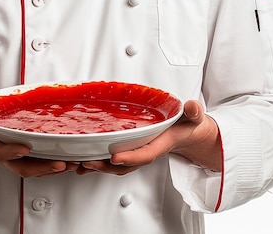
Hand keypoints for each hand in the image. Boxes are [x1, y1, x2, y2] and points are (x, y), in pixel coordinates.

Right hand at [0, 101, 81, 177]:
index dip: (11, 151)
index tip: (24, 148)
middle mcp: (1, 154)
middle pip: (22, 167)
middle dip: (42, 168)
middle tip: (61, 164)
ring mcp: (12, 156)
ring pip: (33, 167)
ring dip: (52, 167)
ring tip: (73, 163)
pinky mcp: (21, 153)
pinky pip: (37, 161)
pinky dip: (52, 162)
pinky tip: (68, 157)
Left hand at [77, 100, 221, 175]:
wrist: (190, 135)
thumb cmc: (189, 125)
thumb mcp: (194, 117)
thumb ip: (194, 112)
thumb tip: (192, 106)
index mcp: (162, 144)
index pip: (145, 154)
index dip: (130, 157)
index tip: (115, 157)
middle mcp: (147, 151)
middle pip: (126, 164)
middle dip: (105, 166)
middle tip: (86, 161)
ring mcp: (139, 153)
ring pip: (117, 166)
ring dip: (98, 167)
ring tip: (79, 164)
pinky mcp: (132, 151)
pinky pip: (114, 161)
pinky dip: (99, 163)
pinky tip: (83, 162)